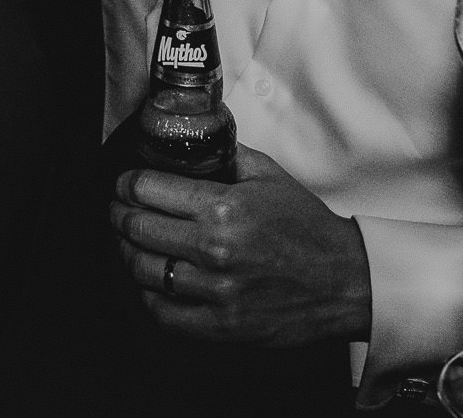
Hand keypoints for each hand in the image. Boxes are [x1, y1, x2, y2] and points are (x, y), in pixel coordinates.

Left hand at [110, 145, 372, 346]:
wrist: (345, 281)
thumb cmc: (308, 228)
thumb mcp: (270, 176)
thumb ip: (227, 154)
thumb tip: (195, 138)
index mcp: (224, 207)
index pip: (148, 190)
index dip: (126, 183)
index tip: (123, 183)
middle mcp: (215, 250)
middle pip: (137, 228)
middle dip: (119, 213)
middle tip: (118, 208)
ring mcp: (216, 291)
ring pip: (143, 270)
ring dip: (127, 252)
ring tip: (129, 242)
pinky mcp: (221, 325)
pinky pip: (162, 313)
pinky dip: (148, 295)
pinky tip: (150, 281)